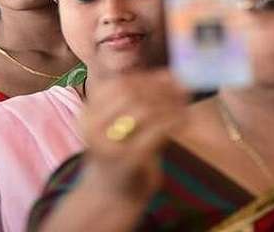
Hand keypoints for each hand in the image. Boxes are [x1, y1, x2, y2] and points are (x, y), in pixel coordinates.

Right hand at [81, 69, 188, 201]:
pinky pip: (157, 130)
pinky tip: (185, 120)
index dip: (147, 77)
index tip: (170, 77)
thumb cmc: (120, 156)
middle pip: (131, 92)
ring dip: (170, 103)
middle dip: (161, 88)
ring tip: (185, 105)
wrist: (110, 198)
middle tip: (183, 90)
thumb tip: (169, 74)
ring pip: (144, 109)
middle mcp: (92, 127)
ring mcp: (109, 144)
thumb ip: (138, 101)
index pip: (118, 84)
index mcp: (87, 115)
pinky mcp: (129, 159)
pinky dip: (175, 120)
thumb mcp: (120, 125)